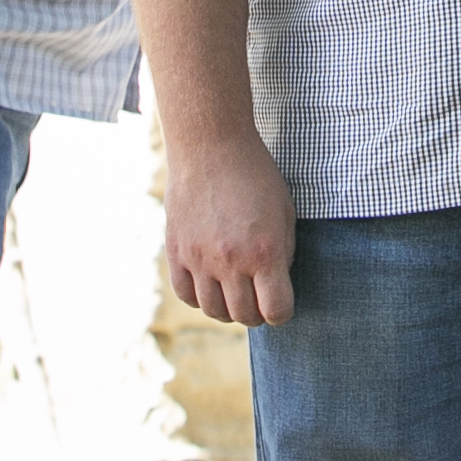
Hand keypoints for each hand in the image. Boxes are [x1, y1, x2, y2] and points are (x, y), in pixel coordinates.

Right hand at [164, 131, 297, 325]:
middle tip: (258, 298)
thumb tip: (275, 286)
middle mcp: (230, 261)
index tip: (281, 302)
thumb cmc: (255, 175)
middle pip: (244, 315)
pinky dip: (200, 296)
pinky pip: (186, 294)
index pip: (276, 311)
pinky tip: (210, 282)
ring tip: (235, 291)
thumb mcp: (284, 212)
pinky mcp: (176, 252)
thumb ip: (282, 254)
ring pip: (213, 310)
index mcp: (264, 252)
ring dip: (228, 308)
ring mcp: (199, 259)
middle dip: (257, 312)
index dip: (282, 311)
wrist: (211, 146)